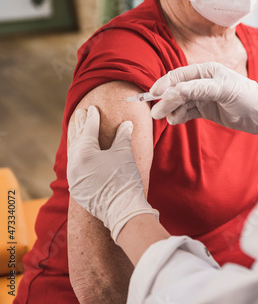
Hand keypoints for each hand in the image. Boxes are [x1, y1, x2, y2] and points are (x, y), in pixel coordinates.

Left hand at [67, 105, 158, 241]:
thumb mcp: (124, 154)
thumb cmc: (124, 179)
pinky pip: (74, 165)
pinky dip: (76, 154)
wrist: (122, 209)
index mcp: (84, 153)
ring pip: (72, 153)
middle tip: (79, 112)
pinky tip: (79, 152)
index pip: (88, 130)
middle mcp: (74, 164)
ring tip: (76, 128)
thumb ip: (122, 136)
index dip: (92, 118)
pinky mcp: (77, 188)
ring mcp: (74, 177)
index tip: (93, 108)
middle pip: (76, 140)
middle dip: (79, 125)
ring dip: (75, 139)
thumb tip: (126, 124)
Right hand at [149, 62, 257, 141]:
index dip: (166, 83)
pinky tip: (175, 120)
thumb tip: (177, 90)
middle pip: (178, 89)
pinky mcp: (206, 110)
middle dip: (167, 100)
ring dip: (172, 109)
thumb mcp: (224, 90)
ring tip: (168, 119)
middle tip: (156, 112)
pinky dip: (180, 116)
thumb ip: (200, 89)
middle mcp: (204, 82)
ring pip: (181, 102)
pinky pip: (187, 112)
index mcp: (208, 70)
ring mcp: (204, 97)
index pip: (181, 75)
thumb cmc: (247, 97)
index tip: (154, 93)